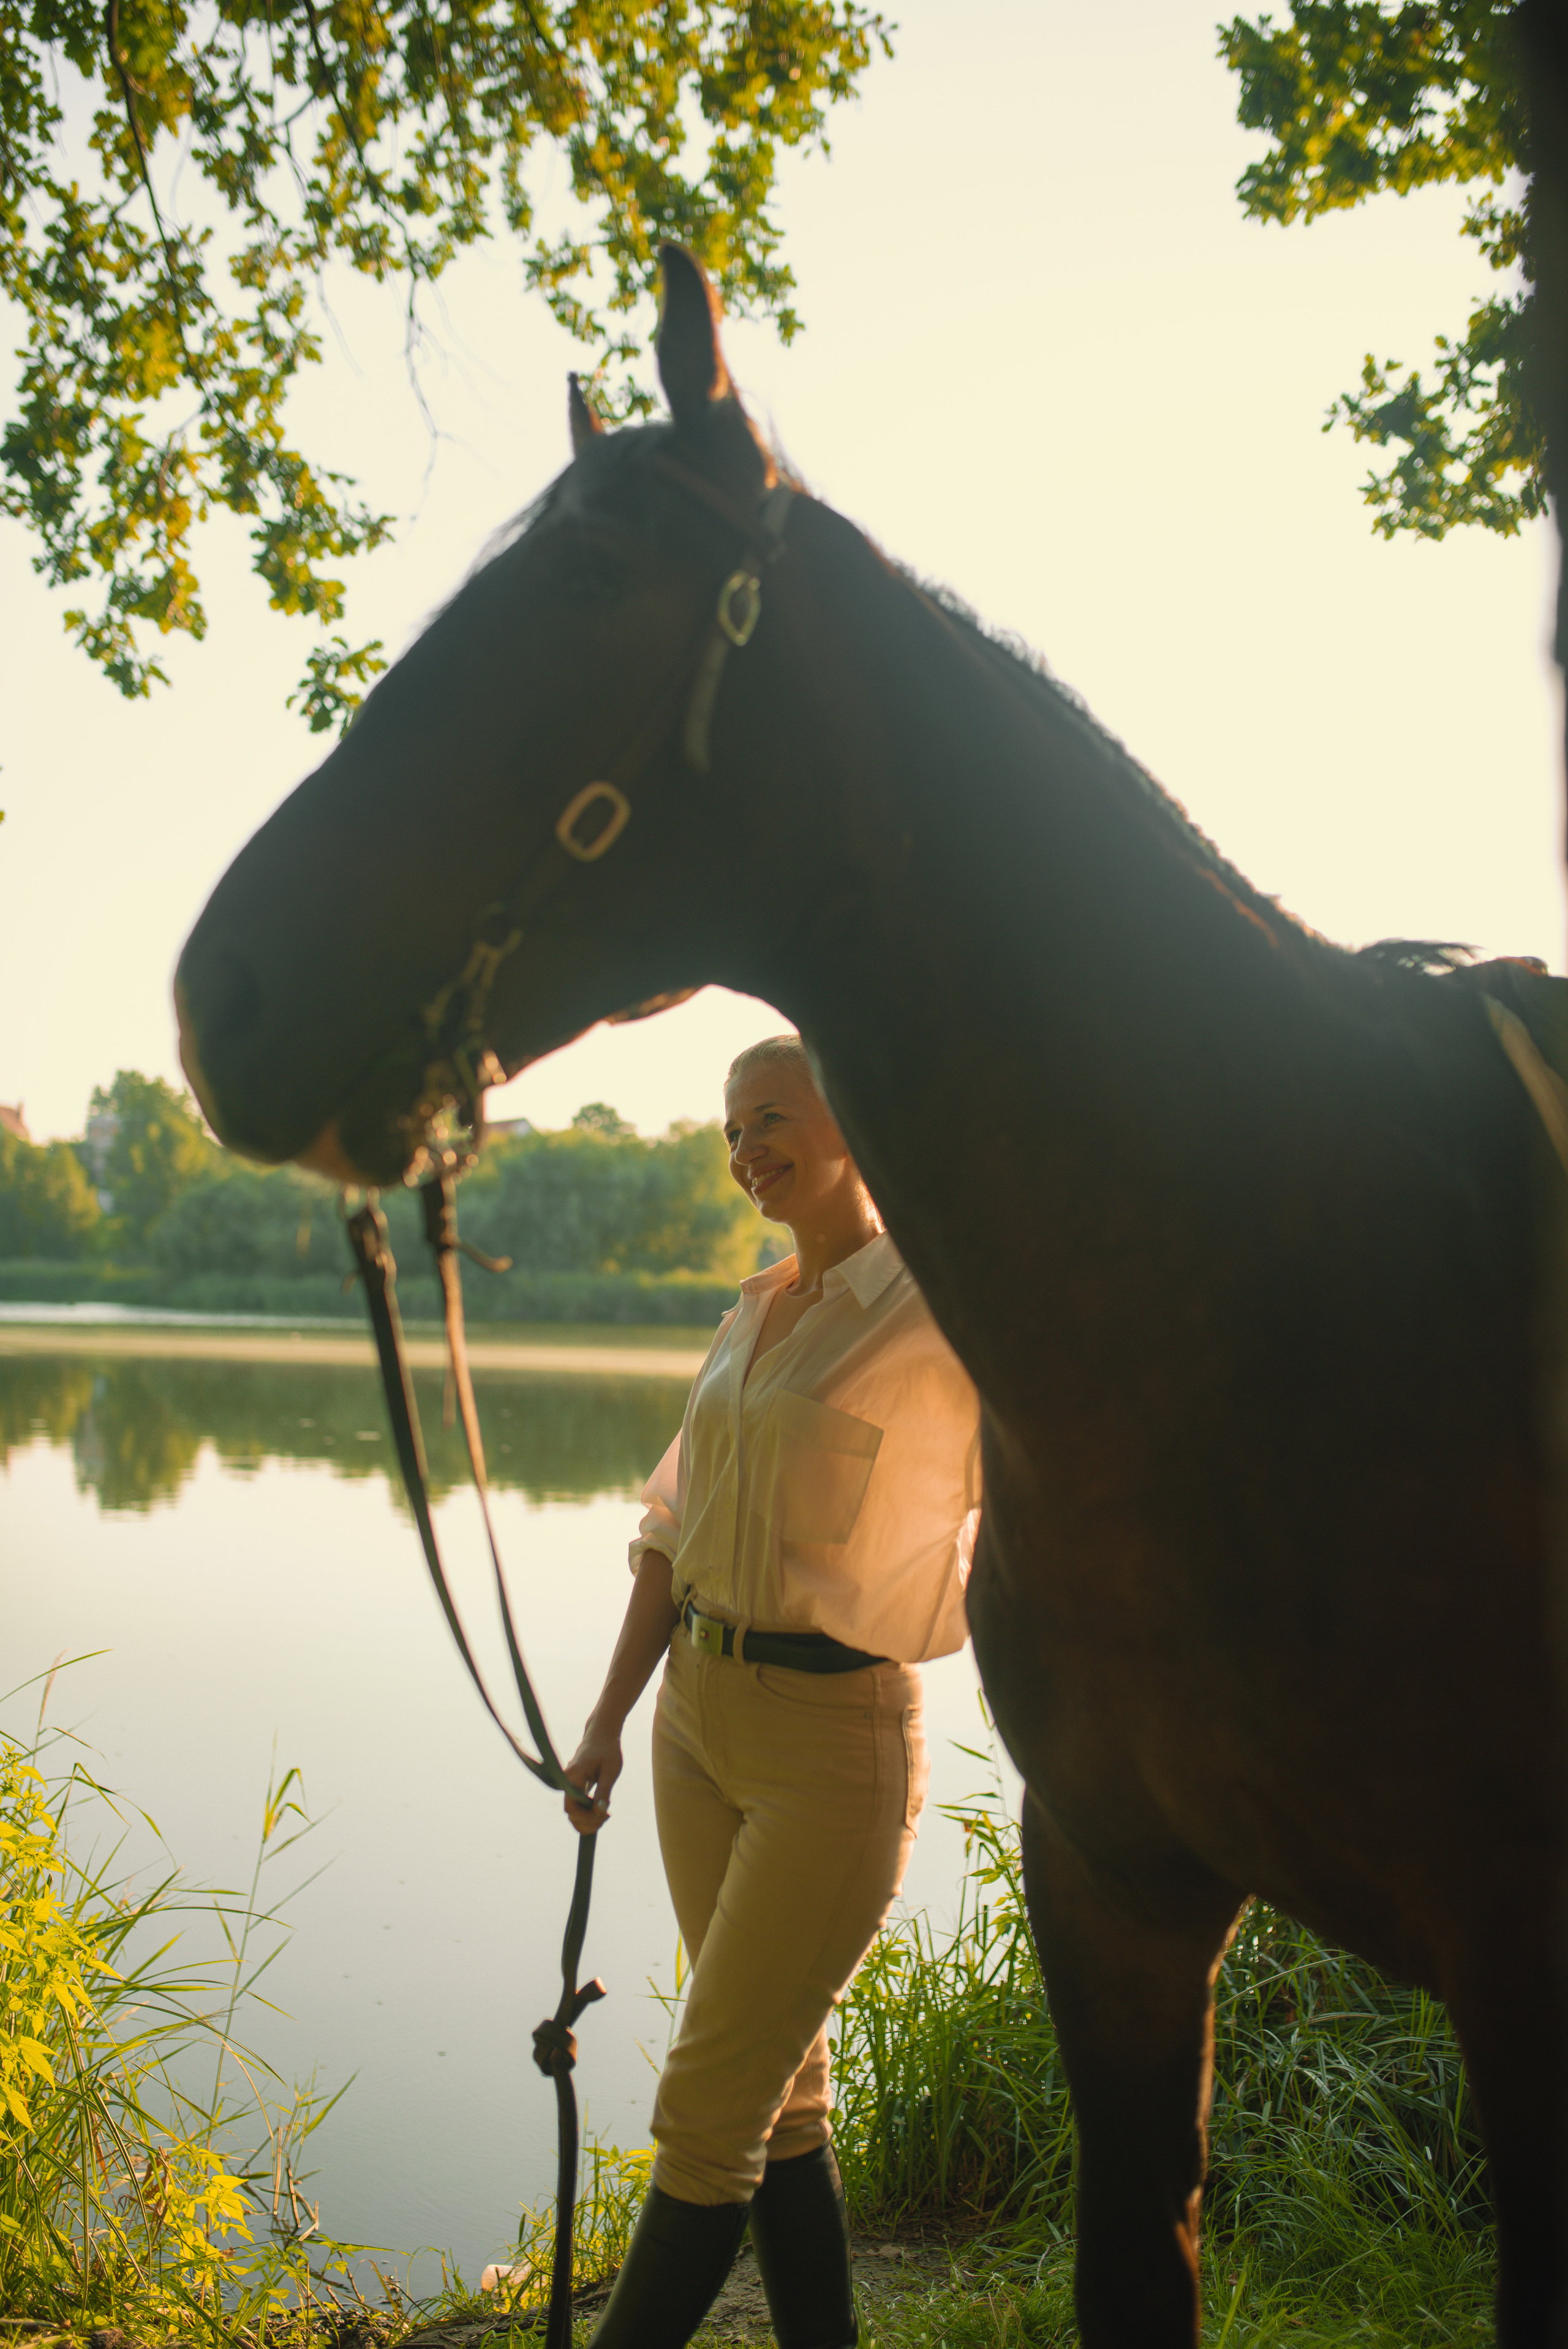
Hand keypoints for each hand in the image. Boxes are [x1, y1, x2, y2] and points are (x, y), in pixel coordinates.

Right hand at [562, 1714, 622, 1835]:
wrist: (602, 1732)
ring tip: (606, 1815)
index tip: (604, 1815)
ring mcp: (570, 1784)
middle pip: (571, 1813)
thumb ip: (604, 1792)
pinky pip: (577, 1803)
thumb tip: (599, 1812)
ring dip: (588, 1818)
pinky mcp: (576, 1785)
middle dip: (587, 1821)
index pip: (572, 1808)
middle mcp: (567, 1781)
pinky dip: (587, 1811)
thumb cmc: (608, 1749)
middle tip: (607, 1817)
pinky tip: (601, 1810)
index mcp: (573, 1777)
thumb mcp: (610, 1771)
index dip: (586, 1817)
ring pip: (573, 1810)